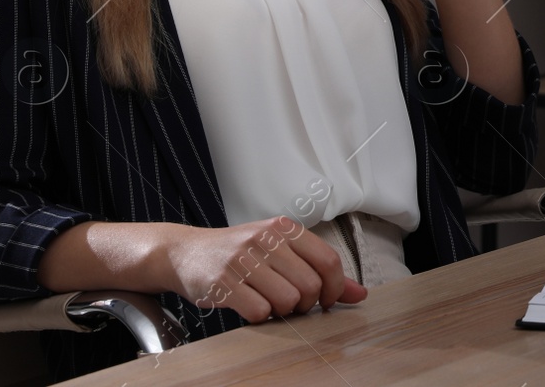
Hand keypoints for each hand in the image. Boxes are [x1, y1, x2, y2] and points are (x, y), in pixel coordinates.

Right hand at [160, 217, 367, 322]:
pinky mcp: (222, 282)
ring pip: (287, 300)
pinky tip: (249, 305)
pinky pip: (258, 311)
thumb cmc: (239, 253)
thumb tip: (359, 293)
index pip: (328, 260)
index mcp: (284, 228)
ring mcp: (242, 260)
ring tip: (269, 302)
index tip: (324, 300)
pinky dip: (259, 316)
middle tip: (291, 303)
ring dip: (282, 312)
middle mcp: (265, 239)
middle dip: (306, 303)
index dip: (333, 288)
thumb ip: (319, 270)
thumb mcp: (279, 251)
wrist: (185, 252)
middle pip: (310, 285)